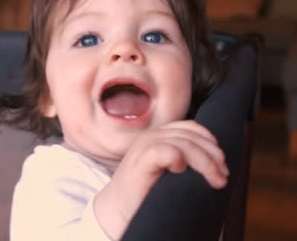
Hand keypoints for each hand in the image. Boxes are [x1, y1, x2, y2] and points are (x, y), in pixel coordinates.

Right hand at [94, 120, 228, 239]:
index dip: (209, 143)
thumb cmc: (144, 192)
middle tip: (222, 177)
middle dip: (212, 156)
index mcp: (159, 136)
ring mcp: (144, 147)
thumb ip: (185, 157)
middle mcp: (151, 136)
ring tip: (214, 180)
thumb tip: (218, 159)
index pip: (191, 128)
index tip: (221, 165)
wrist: (117, 211)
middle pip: (191, 135)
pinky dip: (178, 159)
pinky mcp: (140, 162)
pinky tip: (181, 171)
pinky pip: (165, 151)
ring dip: (204, 162)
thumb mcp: (168, 169)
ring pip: (183, 143)